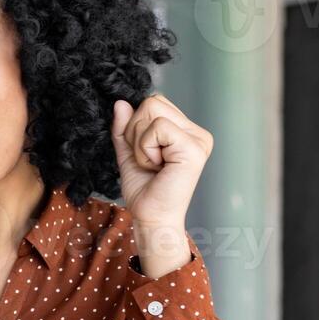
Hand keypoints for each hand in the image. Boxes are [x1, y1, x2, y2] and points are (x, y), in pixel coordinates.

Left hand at [110, 94, 212, 274]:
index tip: (145, 153)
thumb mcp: (128, 152)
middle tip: (148, 159)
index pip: (154, 102)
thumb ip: (124, 127)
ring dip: (140, 142)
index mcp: (186, 131)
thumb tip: (120, 102)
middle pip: (152, 102)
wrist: (151, 217)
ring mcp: (198, 140)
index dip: (136, 125)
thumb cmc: (144, 189)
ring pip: (152, 111)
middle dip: (136, 131)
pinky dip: (146, 148)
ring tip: (153, 164)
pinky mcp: (193, 148)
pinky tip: (157, 166)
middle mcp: (197, 133)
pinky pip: (157, 127)